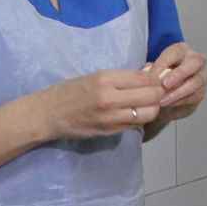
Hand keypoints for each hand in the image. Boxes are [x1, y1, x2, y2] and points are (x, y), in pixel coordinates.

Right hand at [36, 69, 164, 140]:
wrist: (47, 115)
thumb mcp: (94, 76)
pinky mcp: (110, 131)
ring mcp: (111, 117)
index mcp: (105, 79)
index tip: (156, 79)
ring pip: (148, 113)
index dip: (155, 79)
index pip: (144, 78)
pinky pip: (135, 124)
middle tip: (157, 92)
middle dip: (159, 93)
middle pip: (152, 96)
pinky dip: (140, 118)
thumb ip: (121, 78)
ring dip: (153, 108)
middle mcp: (110, 98)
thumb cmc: (69, 91)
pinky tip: (135, 113)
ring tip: (147, 104)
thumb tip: (149, 74)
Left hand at [147, 43, 206, 123]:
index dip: (164, 63)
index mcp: (181, 50)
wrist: (167, 96)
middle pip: (195, 62)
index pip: (176, 51)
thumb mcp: (151, 71)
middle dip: (179, 74)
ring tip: (162, 100)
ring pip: (195, 82)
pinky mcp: (200, 92)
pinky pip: (194, 96)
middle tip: (165, 85)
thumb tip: (146, 72)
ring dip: (178, 92)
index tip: (151, 75)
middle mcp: (195, 60)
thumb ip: (150, 70)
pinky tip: (168, 104)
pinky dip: (180, 101)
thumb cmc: (159, 78)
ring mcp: (201, 76)